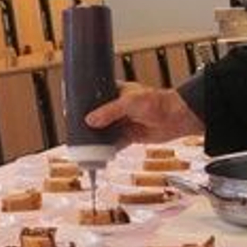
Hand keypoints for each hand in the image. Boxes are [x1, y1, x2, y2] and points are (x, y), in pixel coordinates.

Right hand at [83, 82, 203, 143]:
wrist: (176, 118)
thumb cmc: (156, 102)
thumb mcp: (129, 103)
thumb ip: (109, 112)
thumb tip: (89, 120)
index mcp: (116, 92)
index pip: (95, 96)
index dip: (83, 103)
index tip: (70, 109)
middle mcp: (117, 108)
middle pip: (97, 116)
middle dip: (87, 123)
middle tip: (73, 130)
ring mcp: (123, 122)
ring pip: (104, 131)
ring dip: (96, 138)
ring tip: (82, 144)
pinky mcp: (129, 136)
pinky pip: (114, 144)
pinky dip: (107, 149)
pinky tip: (97, 153)